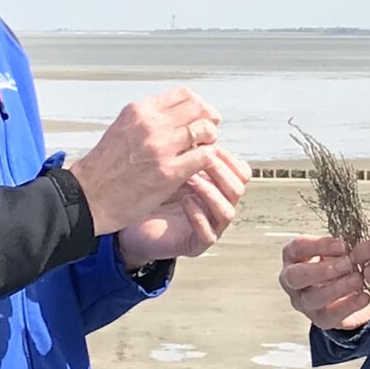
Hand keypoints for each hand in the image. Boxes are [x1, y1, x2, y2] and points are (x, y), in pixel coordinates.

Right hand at [67, 87, 226, 236]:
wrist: (88, 196)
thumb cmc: (104, 167)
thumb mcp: (122, 128)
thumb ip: (148, 120)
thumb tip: (176, 116)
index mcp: (140, 111)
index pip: (184, 95)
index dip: (198, 105)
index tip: (200, 117)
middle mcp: (151, 124)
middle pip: (199, 109)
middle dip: (209, 121)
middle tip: (207, 134)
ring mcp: (161, 148)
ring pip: (206, 131)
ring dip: (210, 141)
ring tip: (203, 152)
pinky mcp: (169, 173)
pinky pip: (204, 157)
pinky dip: (207, 159)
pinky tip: (200, 167)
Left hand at [119, 149, 249, 267]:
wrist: (128, 219)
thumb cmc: (148, 190)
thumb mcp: (168, 164)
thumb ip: (186, 149)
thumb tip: (197, 123)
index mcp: (216, 185)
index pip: (240, 171)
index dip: (229, 158)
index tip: (210, 144)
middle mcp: (217, 205)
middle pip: (238, 188)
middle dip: (220, 171)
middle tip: (201, 160)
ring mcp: (209, 226)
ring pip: (228, 211)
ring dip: (211, 192)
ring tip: (191, 179)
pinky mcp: (195, 244)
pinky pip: (208, 234)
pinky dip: (199, 216)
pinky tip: (186, 202)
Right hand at [278, 234, 369, 332]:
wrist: (343, 292)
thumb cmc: (334, 265)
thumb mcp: (334, 251)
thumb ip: (339, 247)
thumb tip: (354, 244)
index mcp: (294, 257)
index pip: (298, 247)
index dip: (319, 246)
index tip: (342, 245)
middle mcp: (293, 281)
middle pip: (296, 276)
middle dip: (322, 270)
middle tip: (347, 264)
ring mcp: (304, 302)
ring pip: (313, 298)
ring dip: (337, 288)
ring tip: (358, 280)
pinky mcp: (320, 318)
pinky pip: (331, 315)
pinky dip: (349, 306)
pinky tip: (364, 297)